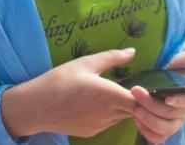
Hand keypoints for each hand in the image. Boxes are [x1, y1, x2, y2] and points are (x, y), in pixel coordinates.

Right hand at [0, 48, 138, 137]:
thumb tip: (132, 52)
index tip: (149, 84)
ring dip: (124, 106)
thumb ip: (112, 57)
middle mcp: (107, 114)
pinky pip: (109, 123)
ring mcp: (99, 125)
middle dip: (138, 100)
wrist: (35, 107)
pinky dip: (111, 114)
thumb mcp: (86, 62)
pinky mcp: (91, 132)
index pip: (140, 101)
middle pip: (134, 110)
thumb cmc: (60, 81)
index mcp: (108, 95)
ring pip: (122, 117)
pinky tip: (100, 103)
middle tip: (136, 86)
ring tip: (116, 92)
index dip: (148, 95)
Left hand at [129, 49, 184, 143]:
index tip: (167, 98)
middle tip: (136, 91)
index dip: (179, 101)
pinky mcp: (165, 126)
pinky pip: (157, 136)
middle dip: (151, 104)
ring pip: (163, 128)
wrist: (176, 75)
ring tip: (135, 107)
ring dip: (148, 120)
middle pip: (170, 114)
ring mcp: (176, 120)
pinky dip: (146, 131)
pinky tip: (137, 119)